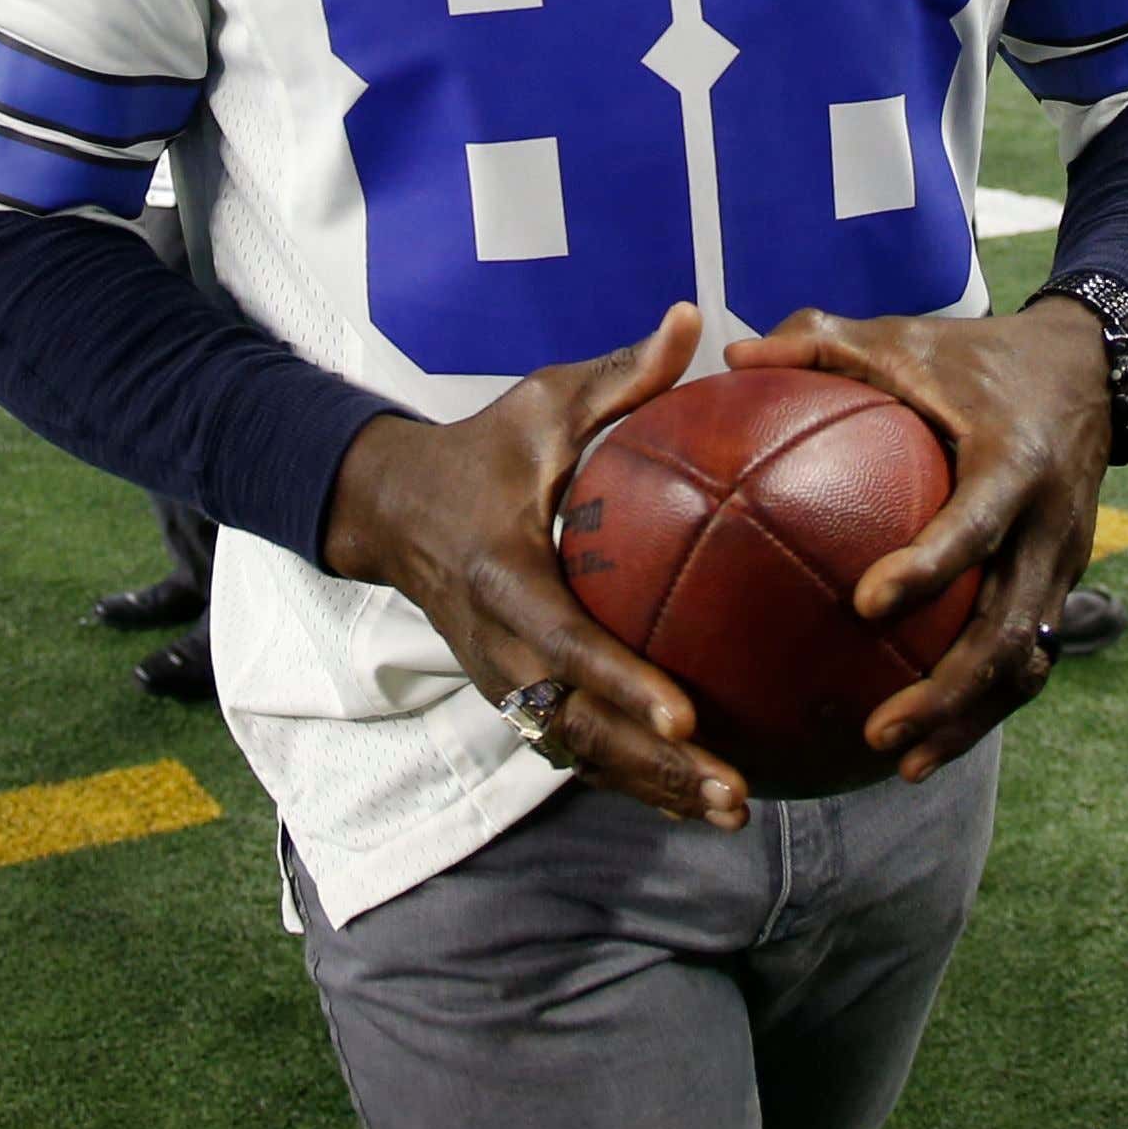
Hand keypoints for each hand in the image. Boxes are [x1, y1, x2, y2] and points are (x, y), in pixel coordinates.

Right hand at [317, 305, 746, 827]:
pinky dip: (632, 780)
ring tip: (734, 810)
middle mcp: (499, 644)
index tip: (685, 714)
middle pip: (580, 725)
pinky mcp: (515, 697)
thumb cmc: (482, 448)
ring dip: (653, 788)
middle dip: (655, 766)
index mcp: (504, 575)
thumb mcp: (541, 403)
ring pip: (580, 752)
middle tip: (734, 790)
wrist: (392, 507)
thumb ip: (619, 375)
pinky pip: (575, 749)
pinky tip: (700, 799)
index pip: (566, 641)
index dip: (622, 683)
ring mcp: (503, 681)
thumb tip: (695, 318)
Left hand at [726, 298, 1109, 779]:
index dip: (929, 567)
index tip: (866, 604)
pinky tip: (922, 745)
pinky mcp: (1058, 588)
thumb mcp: (905, 337)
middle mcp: (1049, 524)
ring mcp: (1063, 564)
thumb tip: (732, 354)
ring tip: (901, 763)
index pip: (974, 526)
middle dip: (949, 691)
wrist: (1086, 369)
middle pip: (1008, 629)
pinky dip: (979, 708)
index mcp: (1013, 462)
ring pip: (1023, 663)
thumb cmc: (975, 355)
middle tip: (878, 730)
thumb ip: (821, 341)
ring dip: (967, 720)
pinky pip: (1023, 660)